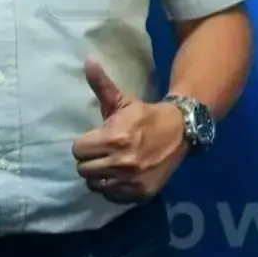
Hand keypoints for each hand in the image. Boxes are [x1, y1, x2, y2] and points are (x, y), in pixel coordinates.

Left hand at [69, 59, 188, 203]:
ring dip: (99, 175)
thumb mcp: (122, 100)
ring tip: (109, 164)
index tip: (94, 139)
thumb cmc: (145, 115)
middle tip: (101, 152)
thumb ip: (101, 84)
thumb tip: (87, 60)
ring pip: (95, 185)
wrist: (180, 131)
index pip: (77, 150)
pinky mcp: (140, 194)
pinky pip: (111, 196)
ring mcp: (131, 181)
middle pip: (83, 169)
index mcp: (114, 138)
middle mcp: (121, 162)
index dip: (84, 144)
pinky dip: (113, 188)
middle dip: (89, 160)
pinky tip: (120, 176)